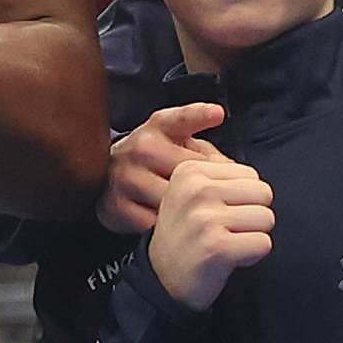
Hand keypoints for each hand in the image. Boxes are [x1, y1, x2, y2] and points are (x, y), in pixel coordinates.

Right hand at [104, 103, 224, 232]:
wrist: (107, 179)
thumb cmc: (152, 160)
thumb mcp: (175, 143)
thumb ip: (205, 151)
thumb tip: (235, 171)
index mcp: (156, 130)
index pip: (180, 119)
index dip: (200, 115)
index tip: (217, 115)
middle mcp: (138, 150)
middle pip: (184, 171)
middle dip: (204, 185)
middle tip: (217, 198)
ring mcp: (125, 179)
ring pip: (169, 199)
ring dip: (186, 210)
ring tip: (196, 214)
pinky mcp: (116, 207)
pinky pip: (152, 222)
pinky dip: (166, 227)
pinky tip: (174, 225)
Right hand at [150, 152, 276, 309]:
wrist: (163, 280)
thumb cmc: (184, 237)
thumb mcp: (189, 194)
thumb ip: (221, 177)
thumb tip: (253, 176)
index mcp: (189, 171)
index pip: (251, 174)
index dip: (242, 197)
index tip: (218, 213)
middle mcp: (195, 191)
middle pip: (263, 193)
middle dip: (252, 215)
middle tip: (226, 229)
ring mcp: (205, 219)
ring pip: (266, 218)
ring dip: (252, 236)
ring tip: (226, 243)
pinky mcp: (217, 247)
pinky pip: (263, 243)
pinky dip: (252, 256)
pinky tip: (229, 258)